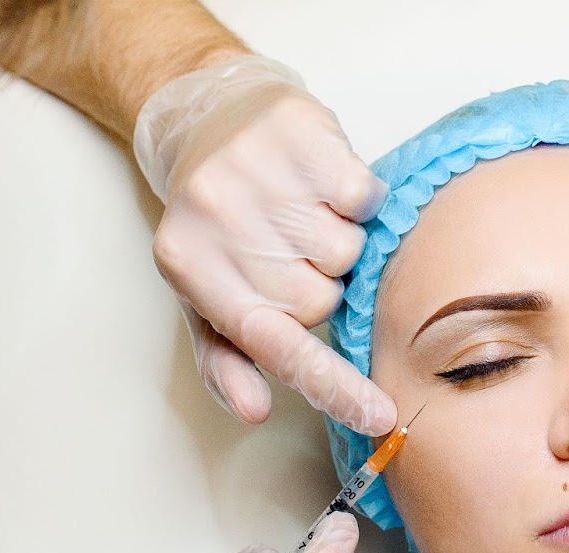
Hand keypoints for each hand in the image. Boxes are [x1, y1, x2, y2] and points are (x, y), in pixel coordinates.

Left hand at [134, 55, 395, 436]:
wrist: (209, 120)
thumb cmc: (215, 226)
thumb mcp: (206, 297)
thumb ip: (227, 361)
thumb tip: (255, 411)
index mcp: (190, 269)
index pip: (275, 344)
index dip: (331, 385)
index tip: (378, 416)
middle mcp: (216, 219)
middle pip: (321, 300)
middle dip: (318, 285)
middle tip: (289, 251)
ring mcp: (255, 171)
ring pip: (346, 251)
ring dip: (337, 240)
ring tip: (302, 214)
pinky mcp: (296, 130)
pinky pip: (362, 197)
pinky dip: (355, 197)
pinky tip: (320, 185)